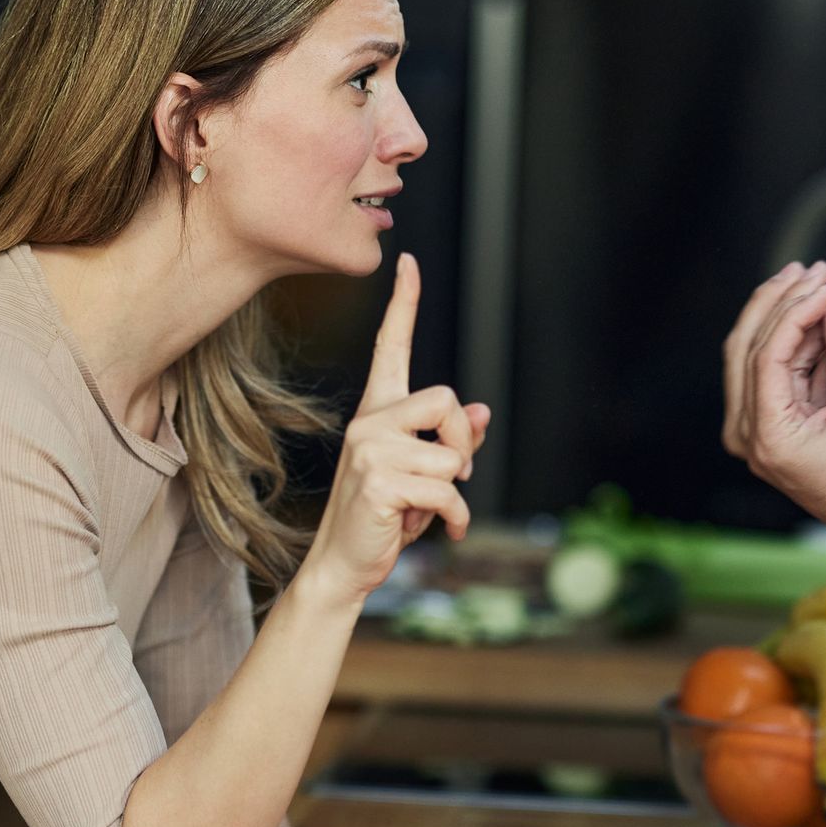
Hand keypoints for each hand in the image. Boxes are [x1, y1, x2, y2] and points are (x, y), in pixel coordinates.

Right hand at [308, 253, 491, 598]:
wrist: (345, 564)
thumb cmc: (386, 516)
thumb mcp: (422, 473)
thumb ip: (451, 440)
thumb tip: (481, 412)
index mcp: (378, 412)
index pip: (390, 346)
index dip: (403, 304)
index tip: (407, 262)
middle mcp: (370, 421)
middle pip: (446, 399)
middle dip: (462, 443)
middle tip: (450, 478)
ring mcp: (370, 449)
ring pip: (452, 455)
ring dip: (453, 493)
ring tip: (423, 510)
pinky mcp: (379, 481)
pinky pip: (448, 490)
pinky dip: (453, 518)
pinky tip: (434, 529)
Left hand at [722, 261, 825, 558]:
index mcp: (769, 437)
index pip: (766, 355)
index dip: (795, 311)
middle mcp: (752, 437)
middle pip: (747, 350)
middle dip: (780, 304)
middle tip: (812, 271)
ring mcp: (759, 434)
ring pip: (757, 358)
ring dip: (788, 319)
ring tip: (822, 285)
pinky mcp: (776, 428)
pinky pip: (777, 375)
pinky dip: (797, 344)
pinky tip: (822, 318)